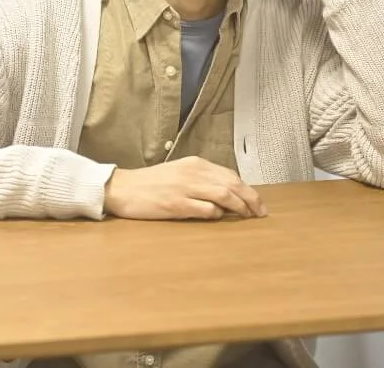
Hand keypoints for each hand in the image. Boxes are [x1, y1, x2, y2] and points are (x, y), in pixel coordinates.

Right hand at [102, 156, 267, 220]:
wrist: (122, 188)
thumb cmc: (151, 184)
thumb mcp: (179, 173)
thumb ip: (202, 180)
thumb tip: (226, 195)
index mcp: (195, 164)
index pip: (230, 175)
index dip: (247, 190)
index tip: (257, 202)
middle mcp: (193, 173)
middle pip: (232, 185)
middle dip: (251, 199)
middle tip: (261, 212)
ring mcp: (185, 188)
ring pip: (223, 195)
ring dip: (239, 207)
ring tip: (247, 217)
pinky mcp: (176, 204)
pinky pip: (205, 210)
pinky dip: (216, 214)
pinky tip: (218, 217)